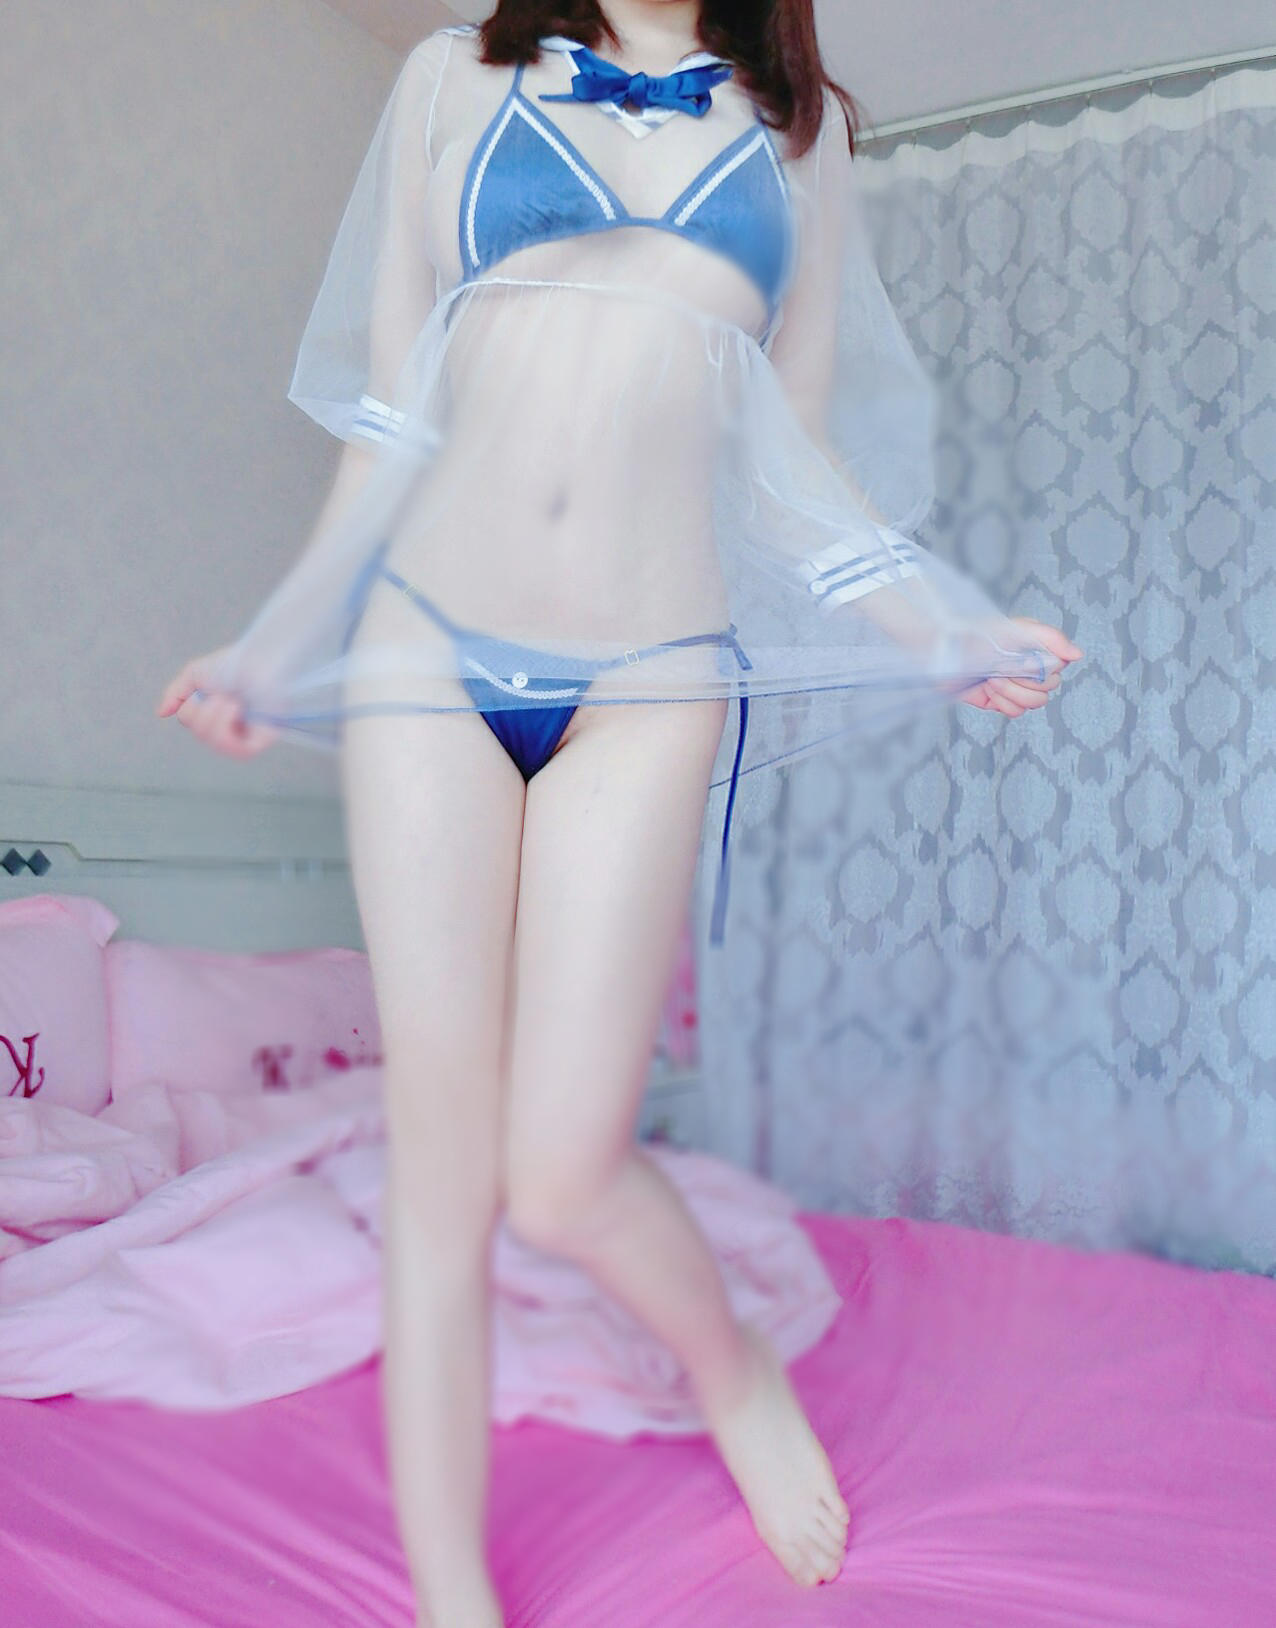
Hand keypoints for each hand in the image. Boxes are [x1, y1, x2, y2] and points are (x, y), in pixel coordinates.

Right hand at [155, 648, 279, 758]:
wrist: (261, 659)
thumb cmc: (235, 664)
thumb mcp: (196, 673)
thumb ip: (176, 693)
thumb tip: (161, 713)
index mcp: (214, 710)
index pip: (191, 722)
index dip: (191, 709)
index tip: (204, 691)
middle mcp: (230, 724)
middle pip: (202, 735)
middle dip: (204, 713)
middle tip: (221, 695)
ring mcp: (246, 734)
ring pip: (216, 743)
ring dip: (216, 718)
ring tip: (230, 701)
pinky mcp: (261, 740)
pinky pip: (238, 751)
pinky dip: (228, 728)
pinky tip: (236, 709)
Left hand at [956, 616, 1083, 718]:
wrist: (945, 654)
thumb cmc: (978, 636)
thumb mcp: (1019, 629)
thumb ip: (1052, 638)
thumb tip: (1078, 656)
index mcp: (1037, 648)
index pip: (1060, 666)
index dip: (1046, 668)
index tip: (1027, 659)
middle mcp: (1030, 667)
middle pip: (1049, 688)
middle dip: (1024, 679)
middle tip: (1002, 667)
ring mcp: (1016, 686)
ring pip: (1035, 703)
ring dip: (1012, 692)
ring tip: (993, 678)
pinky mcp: (1001, 701)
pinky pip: (1016, 712)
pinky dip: (1003, 702)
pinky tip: (989, 690)